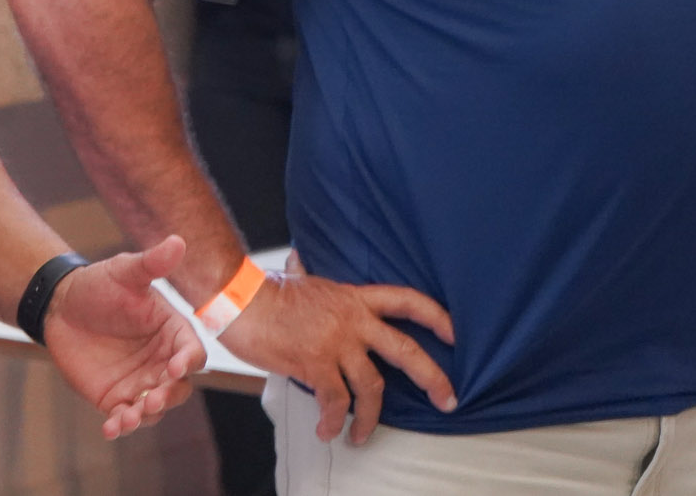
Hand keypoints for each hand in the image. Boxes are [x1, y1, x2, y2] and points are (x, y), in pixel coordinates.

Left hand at [41, 236, 205, 438]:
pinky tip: (110, 428)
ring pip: (154, 408)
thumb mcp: (124, 272)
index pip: (191, 353)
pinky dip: (121, 425)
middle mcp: (161, 361)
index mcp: (172, 332)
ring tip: (128, 417)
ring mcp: (140, 382)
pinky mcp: (116, 397)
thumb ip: (152, 263)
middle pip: (178, 388)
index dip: (187, 362)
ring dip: (146, 416)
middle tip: (151, 399)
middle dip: (168, 396)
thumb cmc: (98, 285)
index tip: (174, 366)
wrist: (60, 305)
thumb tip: (178, 241)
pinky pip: (126, 417)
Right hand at [218, 255, 455, 444]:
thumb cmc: (263, 289)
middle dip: (433, 378)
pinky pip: (335, 401)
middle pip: (406, 350)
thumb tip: (298, 261)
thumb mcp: (296, 278)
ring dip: (371, 417)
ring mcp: (336, 343)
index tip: (455, 333)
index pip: (406, 300)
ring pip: (372, 387)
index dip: (435, 316)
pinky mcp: (315, 364)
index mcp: (352, 298)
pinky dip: (334, 421)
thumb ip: (306, 274)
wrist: (239, 299)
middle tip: (449, 400)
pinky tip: (327, 431)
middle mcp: (352, 321)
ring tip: (361, 435)